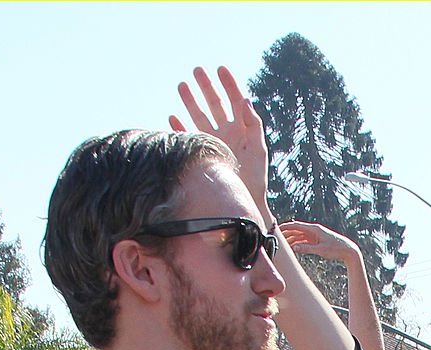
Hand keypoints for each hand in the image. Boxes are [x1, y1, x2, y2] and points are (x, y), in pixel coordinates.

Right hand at [169, 67, 269, 217]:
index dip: (229, 84)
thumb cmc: (255, 178)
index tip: (221, 69)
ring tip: (182, 85)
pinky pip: (188, 137)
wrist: (243, 200)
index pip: (235, 102)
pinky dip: (179, 127)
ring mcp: (213, 142)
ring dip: (190, 101)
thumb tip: (245, 100)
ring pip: (199, 116)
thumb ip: (253, 124)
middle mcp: (226, 133)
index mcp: (242, 130)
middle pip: (215, 105)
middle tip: (197, 70)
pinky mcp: (202, 154)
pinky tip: (172, 117)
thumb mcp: (258, 149)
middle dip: (206, 87)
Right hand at [280, 221, 361, 263]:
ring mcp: (315, 235)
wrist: (348, 251)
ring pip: (300, 236)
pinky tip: (293, 247)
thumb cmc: (336, 249)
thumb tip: (295, 247)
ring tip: (283, 244)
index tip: (277, 229)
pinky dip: (298, 243)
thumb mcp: (321, 250)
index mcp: (314, 229)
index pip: (296, 225)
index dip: (286, 227)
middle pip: (296, 230)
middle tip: (276, 238)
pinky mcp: (317, 241)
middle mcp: (314, 230)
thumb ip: (307, 248)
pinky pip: (305, 240)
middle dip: (286, 233)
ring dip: (291, 239)